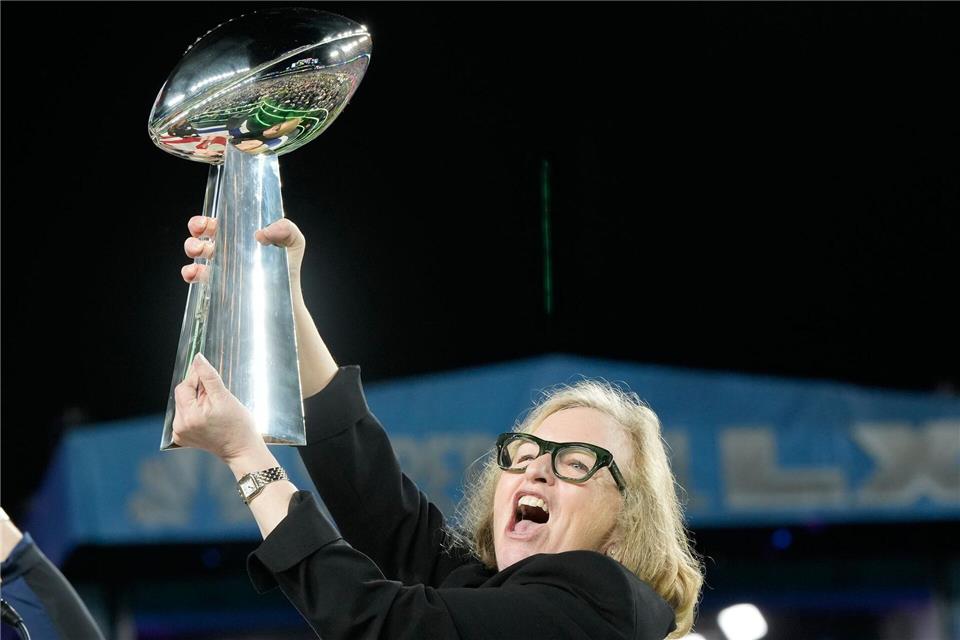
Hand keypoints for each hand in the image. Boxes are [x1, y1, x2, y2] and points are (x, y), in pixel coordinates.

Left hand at [172, 354, 265, 463]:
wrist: (242, 449)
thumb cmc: (238, 425)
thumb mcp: (224, 397)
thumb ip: (208, 376)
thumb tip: (198, 358)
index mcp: (189, 416)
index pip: (184, 386)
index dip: (196, 378)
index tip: (209, 377)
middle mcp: (179, 426)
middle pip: (182, 395)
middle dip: (198, 391)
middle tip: (216, 397)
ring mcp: (180, 433)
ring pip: (184, 404)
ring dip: (196, 401)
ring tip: (214, 409)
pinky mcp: (182, 438)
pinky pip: (184, 415)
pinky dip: (195, 411)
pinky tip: (208, 416)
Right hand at [181, 216, 306, 286]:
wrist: (287, 299)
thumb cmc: (289, 267)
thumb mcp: (294, 242)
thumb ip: (286, 229)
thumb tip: (262, 233)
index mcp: (243, 233)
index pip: (222, 219)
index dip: (210, 218)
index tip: (206, 222)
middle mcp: (229, 247)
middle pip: (204, 232)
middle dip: (196, 227)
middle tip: (199, 231)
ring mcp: (222, 265)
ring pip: (197, 250)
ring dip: (192, 247)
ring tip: (198, 250)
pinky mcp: (218, 283)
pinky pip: (197, 275)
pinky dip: (190, 271)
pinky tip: (194, 272)